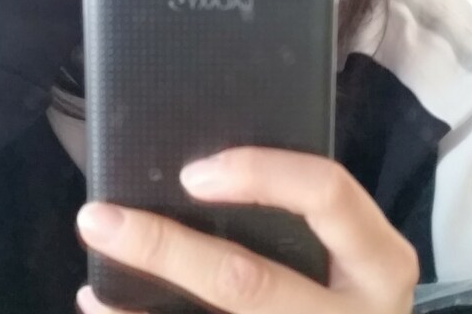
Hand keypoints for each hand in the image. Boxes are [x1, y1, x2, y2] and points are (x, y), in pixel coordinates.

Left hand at [75, 147, 418, 312]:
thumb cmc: (352, 277)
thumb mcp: (346, 243)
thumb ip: (297, 210)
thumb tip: (193, 172)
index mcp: (379, 259)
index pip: (328, 193)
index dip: (261, 174)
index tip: (191, 174)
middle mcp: (357, 313)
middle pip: (249, 281)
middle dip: (164, 249)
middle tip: (98, 217)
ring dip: (142, 301)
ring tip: (92, 279)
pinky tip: (110, 310)